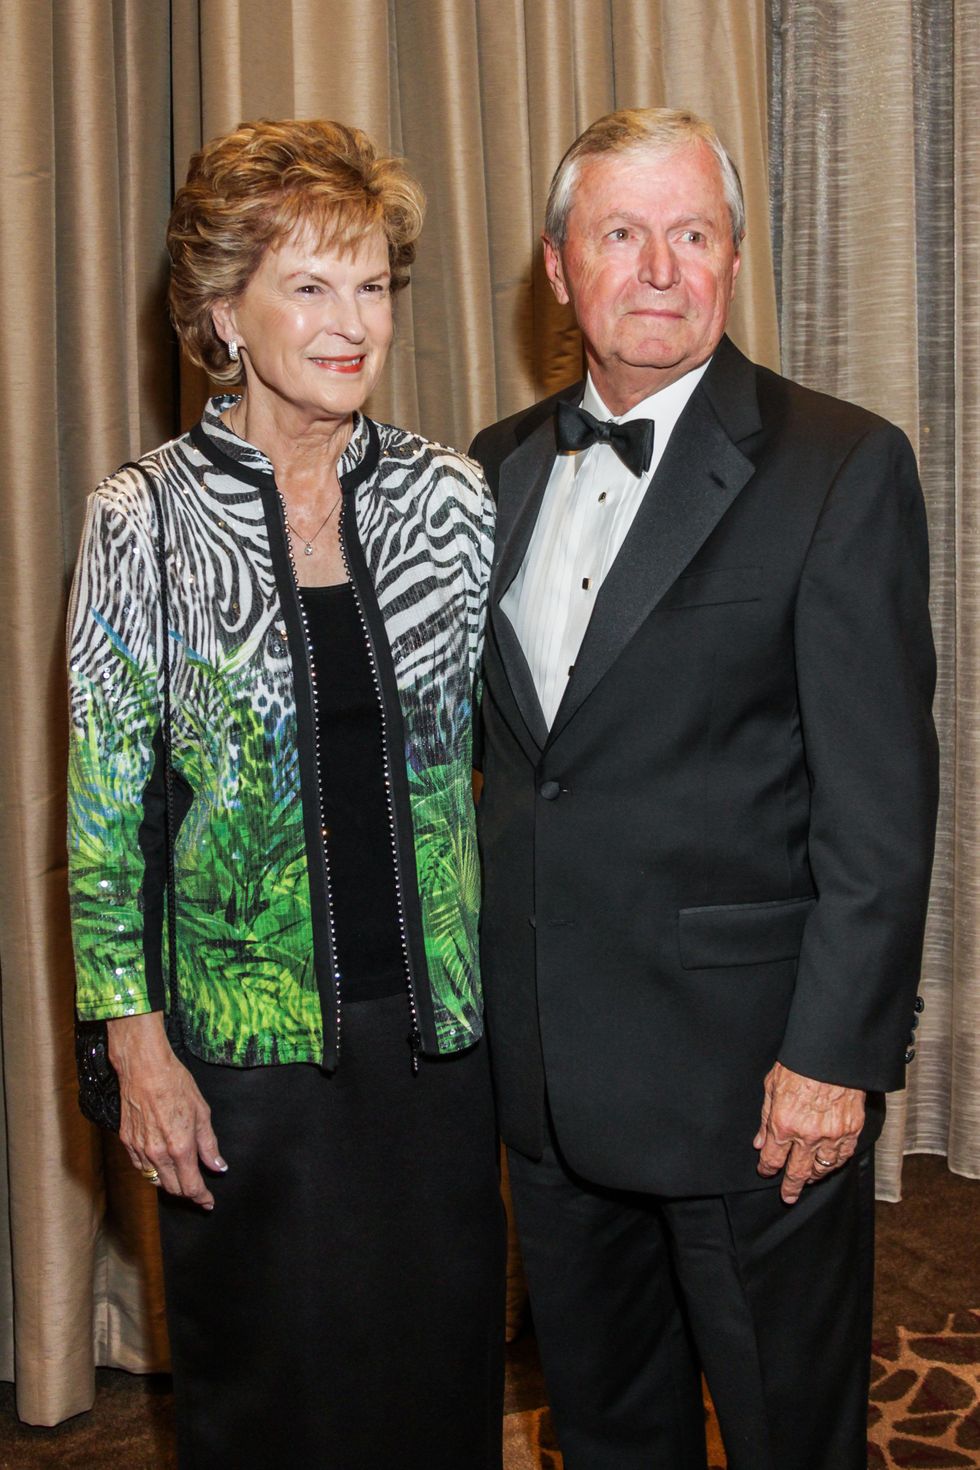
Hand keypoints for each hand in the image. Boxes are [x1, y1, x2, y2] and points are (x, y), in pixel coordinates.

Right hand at [107, 1012, 226, 1208]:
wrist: (145, 1068)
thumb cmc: (176, 1085)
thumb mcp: (202, 1113)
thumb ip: (209, 1145)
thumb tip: (218, 1166)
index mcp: (180, 1148)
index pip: (191, 1186)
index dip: (202, 1198)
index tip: (208, 1202)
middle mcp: (158, 1154)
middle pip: (173, 1189)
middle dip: (188, 1192)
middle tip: (199, 1189)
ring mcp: (140, 1150)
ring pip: (155, 1180)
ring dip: (170, 1183)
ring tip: (181, 1177)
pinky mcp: (127, 1142)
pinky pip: (141, 1167)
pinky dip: (153, 1170)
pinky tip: (161, 1163)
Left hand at [753, 1061, 864, 1204]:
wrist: (832, 1052)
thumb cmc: (799, 1064)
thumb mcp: (771, 1086)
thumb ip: (764, 1118)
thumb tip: (759, 1141)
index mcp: (783, 1123)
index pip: (772, 1158)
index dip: (767, 1168)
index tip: (766, 1171)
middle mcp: (807, 1134)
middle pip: (797, 1172)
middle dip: (790, 1187)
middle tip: (788, 1196)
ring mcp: (832, 1134)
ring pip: (822, 1168)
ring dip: (813, 1176)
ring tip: (808, 1179)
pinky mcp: (852, 1130)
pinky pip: (843, 1156)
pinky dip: (835, 1163)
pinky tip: (829, 1164)